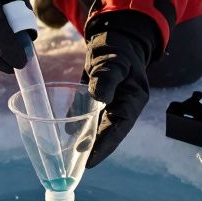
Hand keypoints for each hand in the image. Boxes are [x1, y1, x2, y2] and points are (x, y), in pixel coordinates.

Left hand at [84, 10, 158, 167]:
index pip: (120, 128)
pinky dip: (79, 125)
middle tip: (78, 164)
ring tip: (71, 156)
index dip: (105, 146)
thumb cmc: (117, 47)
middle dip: (96, 148)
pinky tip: (68, 136)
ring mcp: (112, 104)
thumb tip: (99, 98)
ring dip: (88, 140)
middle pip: (109, 132)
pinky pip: (89, 116)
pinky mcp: (100, 100)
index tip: (91, 160)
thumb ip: (107, 78)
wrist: (115, 36)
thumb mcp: (114, 61)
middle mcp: (124, 105)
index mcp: (133, 99)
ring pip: (99, 127)